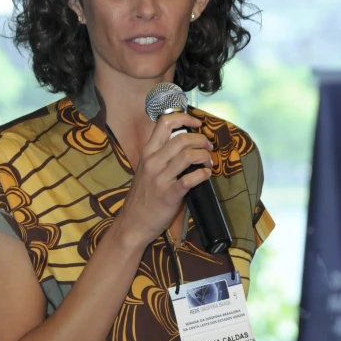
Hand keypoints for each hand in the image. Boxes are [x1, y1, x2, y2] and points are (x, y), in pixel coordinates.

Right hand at [117, 112, 212, 245]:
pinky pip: (190, 179)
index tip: (197, 123)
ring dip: (204, 156)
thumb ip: (161, 155)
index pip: (164, 123)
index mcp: (147, 153)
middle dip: (201, 140)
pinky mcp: (169, 195)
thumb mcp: (146, 169)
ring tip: (208, 161)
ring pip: (187, 156)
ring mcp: (160, 178)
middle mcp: (152, 162)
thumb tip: (185, 143)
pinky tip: (206, 175)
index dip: (184, 118)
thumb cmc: (142, 196)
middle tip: (208, 147)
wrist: (132, 223)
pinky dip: (203, 174)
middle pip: (181, 138)